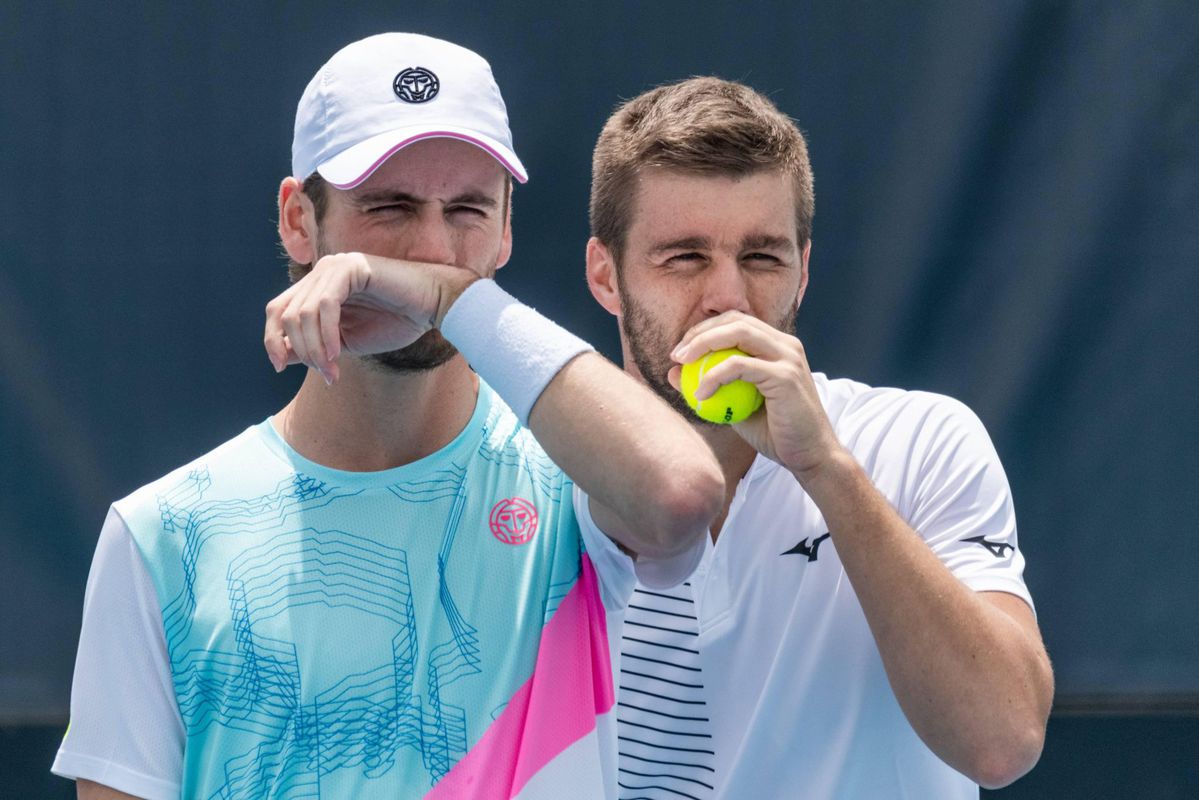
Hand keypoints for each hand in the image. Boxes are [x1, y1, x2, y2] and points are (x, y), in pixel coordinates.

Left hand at [263, 252, 473, 382]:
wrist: (433, 306)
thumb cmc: (396, 322)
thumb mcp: (346, 343)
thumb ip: (315, 346)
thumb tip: (281, 356)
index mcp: (316, 286)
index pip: (277, 311)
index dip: (272, 340)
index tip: (281, 368)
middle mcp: (320, 272)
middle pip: (284, 313)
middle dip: (299, 350)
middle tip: (324, 372)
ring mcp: (334, 266)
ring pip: (302, 313)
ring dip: (315, 348)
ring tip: (333, 368)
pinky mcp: (350, 267)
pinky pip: (324, 305)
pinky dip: (327, 333)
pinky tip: (339, 352)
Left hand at [669, 310, 843, 475]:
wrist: (810, 456)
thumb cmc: (775, 434)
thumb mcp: (733, 408)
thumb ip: (708, 386)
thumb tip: (672, 371)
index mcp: (777, 347)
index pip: (737, 322)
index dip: (705, 329)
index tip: (681, 350)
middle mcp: (786, 345)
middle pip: (735, 320)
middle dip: (700, 332)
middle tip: (676, 354)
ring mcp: (788, 357)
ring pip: (738, 333)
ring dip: (703, 344)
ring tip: (682, 364)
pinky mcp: (786, 375)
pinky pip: (740, 366)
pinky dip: (714, 376)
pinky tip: (699, 394)